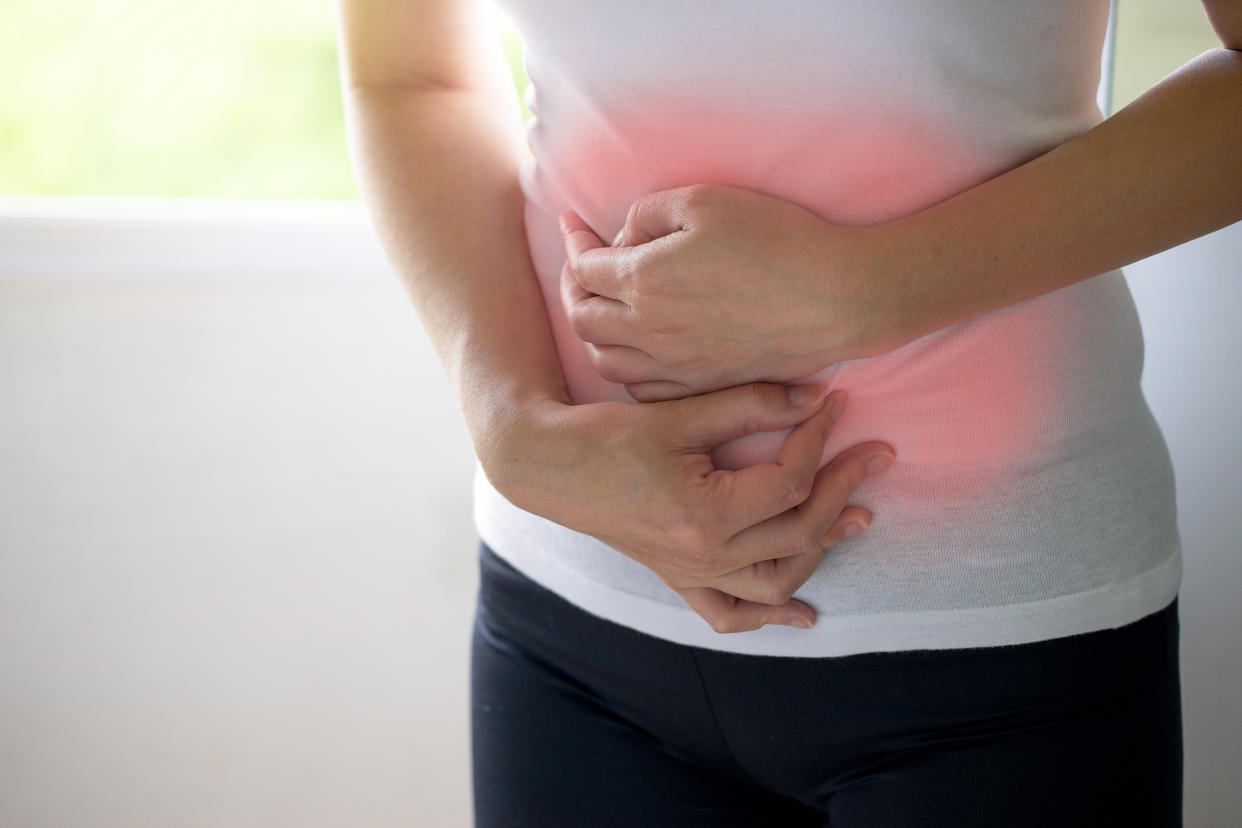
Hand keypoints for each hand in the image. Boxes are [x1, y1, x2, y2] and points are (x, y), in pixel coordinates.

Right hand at [485, 382, 895, 632]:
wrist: (548, 466)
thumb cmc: (608, 435)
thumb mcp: (680, 414)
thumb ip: (751, 405)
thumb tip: (817, 399)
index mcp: (706, 512)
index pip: (789, 481)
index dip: (819, 440)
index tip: (836, 404)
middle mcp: (704, 554)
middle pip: (798, 530)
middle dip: (842, 486)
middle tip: (873, 452)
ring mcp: (691, 573)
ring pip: (778, 579)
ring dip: (823, 548)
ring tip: (858, 515)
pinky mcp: (678, 578)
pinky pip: (729, 613)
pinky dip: (768, 618)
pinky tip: (804, 616)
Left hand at [558, 183, 915, 401]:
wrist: (835, 298)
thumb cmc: (775, 240)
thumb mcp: (705, 201)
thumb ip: (648, 213)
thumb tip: (622, 239)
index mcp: (643, 281)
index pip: (583, 266)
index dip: (573, 241)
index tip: (572, 223)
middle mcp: (649, 330)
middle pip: (582, 317)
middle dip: (573, 287)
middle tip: (580, 265)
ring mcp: (675, 365)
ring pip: (605, 360)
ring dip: (593, 332)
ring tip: (601, 309)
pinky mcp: (702, 385)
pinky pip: (642, 390)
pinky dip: (626, 368)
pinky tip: (637, 349)